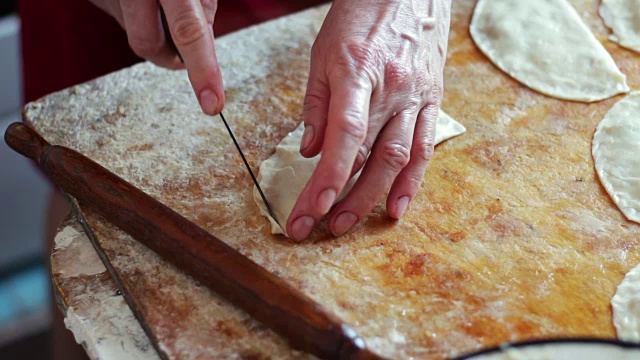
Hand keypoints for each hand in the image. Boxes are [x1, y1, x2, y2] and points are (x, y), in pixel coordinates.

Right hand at [89, 0, 223, 114]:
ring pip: (134, 31)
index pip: (189, 32)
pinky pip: (121, 16)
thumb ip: (202, 9)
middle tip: (182, 54)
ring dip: (152, 25)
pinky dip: (136, 12)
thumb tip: (202, 46)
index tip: (213, 104)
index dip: (204, 70)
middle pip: (148, 45)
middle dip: (169, 56)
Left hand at [286, 0, 450, 240]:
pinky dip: (411, 182)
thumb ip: (317, 104)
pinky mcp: (433, 100)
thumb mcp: (324, 52)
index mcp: (359, 73)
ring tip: (348, 224)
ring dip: (373, 197)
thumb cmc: (362, 15)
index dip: (329, 176)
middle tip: (319, 226)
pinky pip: (425, 147)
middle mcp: (393, 89)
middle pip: (368, 155)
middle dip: (343, 197)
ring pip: (398, 158)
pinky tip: (396, 207)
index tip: (311, 208)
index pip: (345, 135)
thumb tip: (310, 150)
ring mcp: (417, 96)